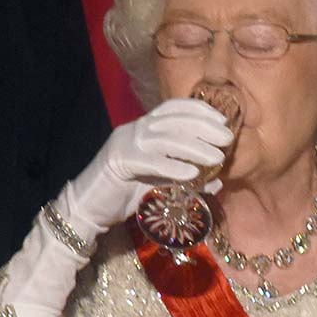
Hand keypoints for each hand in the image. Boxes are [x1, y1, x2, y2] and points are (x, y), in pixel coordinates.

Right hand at [63, 99, 234, 232]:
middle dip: (204, 127)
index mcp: (144, 127)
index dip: (199, 110)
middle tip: (227, 139)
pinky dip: (173, 167)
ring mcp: (125, 143)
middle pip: (174, 120)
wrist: (89, 208)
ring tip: (217, 158)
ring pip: (165, 139)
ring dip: (195, 147)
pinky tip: (192, 174)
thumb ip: (186, 176)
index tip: (222, 120)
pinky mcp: (118, 163)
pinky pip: (150, 161)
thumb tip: (218, 181)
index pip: (173, 107)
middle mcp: (135, 129)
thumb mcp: (161, 181)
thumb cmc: (127, 192)